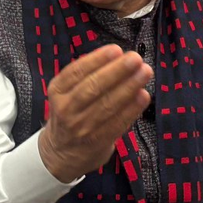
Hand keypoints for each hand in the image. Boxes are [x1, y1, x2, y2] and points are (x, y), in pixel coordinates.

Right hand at [37, 45, 152, 181]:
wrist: (60, 153)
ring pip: (107, 105)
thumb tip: (118, 56)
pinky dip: (132, 109)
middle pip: (93, 87)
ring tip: (145, 73)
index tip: (116, 49)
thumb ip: (85, 76)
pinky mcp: (97, 141)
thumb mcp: (66, 92)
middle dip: (117, 71)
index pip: (76, 72)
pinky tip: (143, 96)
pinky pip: (117, 123)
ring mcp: (81, 127)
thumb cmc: (70, 113)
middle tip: (135, 59)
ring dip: (128, 87)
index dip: (97, 59)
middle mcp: (66, 108)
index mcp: (57, 90)